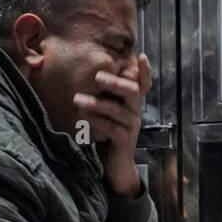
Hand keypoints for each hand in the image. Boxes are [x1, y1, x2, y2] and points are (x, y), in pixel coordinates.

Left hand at [75, 54, 151, 197]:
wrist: (114, 165)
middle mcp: (135, 112)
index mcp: (131, 103)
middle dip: (115, 82)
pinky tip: (82, 116)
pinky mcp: (125, 140)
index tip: (142, 56)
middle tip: (97, 76)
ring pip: (117, 110)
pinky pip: (111, 127)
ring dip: (96, 103)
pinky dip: (96, 120)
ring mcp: (132, 126)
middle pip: (132, 91)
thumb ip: (104, 96)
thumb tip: (90, 76)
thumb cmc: (108, 134)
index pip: (143, 84)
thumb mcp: (106, 112)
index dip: (145, 72)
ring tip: (77, 99)